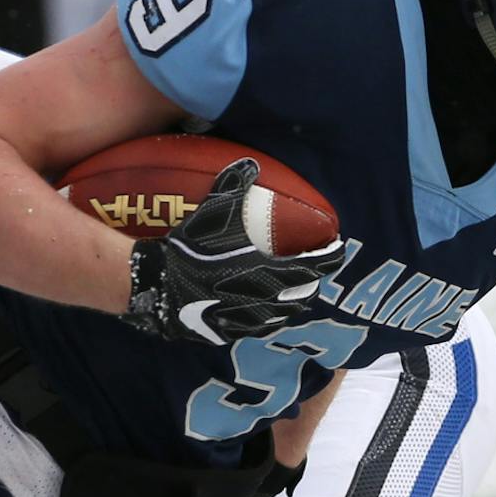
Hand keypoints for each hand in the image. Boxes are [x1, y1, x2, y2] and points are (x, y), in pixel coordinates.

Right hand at [122, 160, 342, 344]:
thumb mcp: (213, 210)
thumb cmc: (191, 246)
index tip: (337, 250)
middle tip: (312, 274)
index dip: (330, 257)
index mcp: (270, 270)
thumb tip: (250, 163)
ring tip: (291, 296)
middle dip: (312, 284)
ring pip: (281, 316)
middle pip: (303, 295)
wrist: (158, 284)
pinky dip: (263, 320)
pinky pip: (254, 329)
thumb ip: (234, 186)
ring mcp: (246, 320)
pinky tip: (258, 314)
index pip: (314, 265)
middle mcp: (265, 299)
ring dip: (290, 305)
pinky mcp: (226, 333)